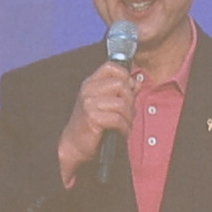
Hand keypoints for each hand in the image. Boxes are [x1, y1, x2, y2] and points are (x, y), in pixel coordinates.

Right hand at [54, 58, 134, 187]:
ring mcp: (89, 103)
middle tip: (127, 113)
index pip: (111, 67)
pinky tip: (120, 131)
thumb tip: (137, 82)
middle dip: (130, 101)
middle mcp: (88, 90)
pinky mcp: (92, 117)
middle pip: (121, 85)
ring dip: (129, 117)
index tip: (129, 89)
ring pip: (122, 104)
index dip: (125, 76)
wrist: (74, 145)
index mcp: (91, 83)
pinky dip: (124, 128)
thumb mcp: (106, 103)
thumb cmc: (91, 124)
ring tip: (124, 124)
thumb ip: (121, 91)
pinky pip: (118, 119)